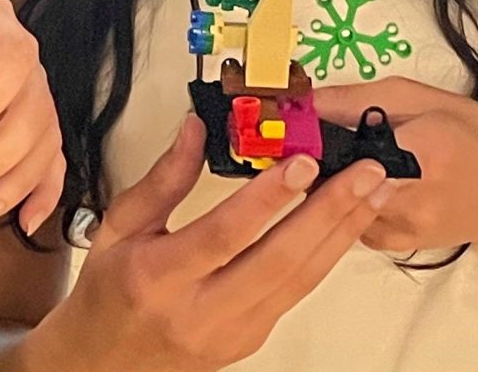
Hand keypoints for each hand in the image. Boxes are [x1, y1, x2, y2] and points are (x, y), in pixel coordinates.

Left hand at [0, 0, 63, 235]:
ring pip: (45, 139)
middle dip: (1, 155)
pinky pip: (49, 157)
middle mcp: (19, 55)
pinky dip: (42, 192)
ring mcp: (27, 90)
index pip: (11, 56)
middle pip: (35, 107)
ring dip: (16, 182)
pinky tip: (25, 222)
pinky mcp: (24, 120)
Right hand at [33, 114, 392, 371]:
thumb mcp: (119, 227)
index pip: (223, 235)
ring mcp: (232, 332)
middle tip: (367, 173)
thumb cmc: (109, 291)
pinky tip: (346, 224)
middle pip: (278, 261)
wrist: (104, 364)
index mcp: (158, 276)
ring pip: (299, 281)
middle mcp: (200, 311)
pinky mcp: (252, 341)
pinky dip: (326, 255)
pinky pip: (296, 294)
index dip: (266, 200)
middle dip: (330, 212)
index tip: (302, 163)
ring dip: (342, 233)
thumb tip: (197, 129)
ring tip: (372, 192)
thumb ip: (162, 179)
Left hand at [312, 77, 477, 254]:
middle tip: (299, 143)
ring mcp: (407, 228)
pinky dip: (347, 204)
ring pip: (341, 206)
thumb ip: (362, 100)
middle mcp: (416, 198)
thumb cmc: (469, 135)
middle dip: (315, 163)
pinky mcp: (398, 245)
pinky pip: (352, 222)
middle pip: (341, 182)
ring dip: (328, 185)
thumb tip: (308, 102)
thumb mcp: (422, 98)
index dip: (318, 140)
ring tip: (329, 160)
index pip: (355, 148)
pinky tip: (357, 186)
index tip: (294, 128)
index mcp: (426, 151)